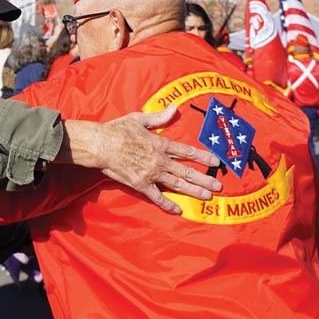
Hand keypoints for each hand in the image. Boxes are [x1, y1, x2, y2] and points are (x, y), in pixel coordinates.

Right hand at [62, 106, 222, 214]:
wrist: (100, 145)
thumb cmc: (118, 130)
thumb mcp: (139, 119)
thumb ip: (159, 117)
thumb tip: (174, 108)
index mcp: (161, 144)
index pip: (187, 152)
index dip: (202, 157)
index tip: (215, 162)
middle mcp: (160, 161)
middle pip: (187, 172)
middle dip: (204, 179)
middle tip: (218, 187)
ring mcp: (151, 174)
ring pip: (177, 185)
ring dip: (193, 191)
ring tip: (207, 197)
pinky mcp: (140, 184)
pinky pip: (156, 196)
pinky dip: (167, 204)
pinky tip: (178, 210)